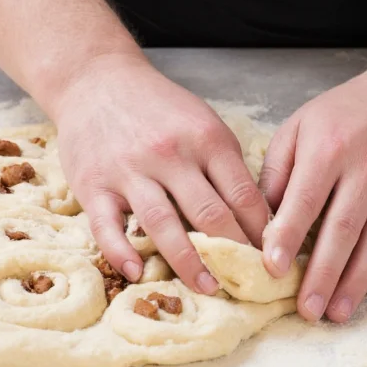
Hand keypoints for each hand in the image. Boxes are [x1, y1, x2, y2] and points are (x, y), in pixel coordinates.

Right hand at [51, 54, 270, 292]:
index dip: (262, 232)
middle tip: (250, 281)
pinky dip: (122, 252)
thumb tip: (257, 215)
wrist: (97, 81)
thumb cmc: (159, 108)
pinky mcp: (93, 185)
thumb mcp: (204, 122)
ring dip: (188, 261)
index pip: (243, 195)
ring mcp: (129, 170)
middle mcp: (170, 154)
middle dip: (234, 251)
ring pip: (163, 224)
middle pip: (209, 213)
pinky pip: (107, 226)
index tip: (272, 257)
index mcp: (205, 138)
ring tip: (208, 286)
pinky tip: (138, 273)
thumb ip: (226, 164)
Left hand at [258, 59, 366, 322]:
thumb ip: (277, 172)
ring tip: (337, 312)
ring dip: (356, 281)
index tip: (272, 269)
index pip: (305, 200)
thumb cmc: (344, 115)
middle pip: (343, 229)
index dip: (287, 236)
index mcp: (329, 147)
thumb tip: (260, 221)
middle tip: (307, 310)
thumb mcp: (300, 126)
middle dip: (323, 274)